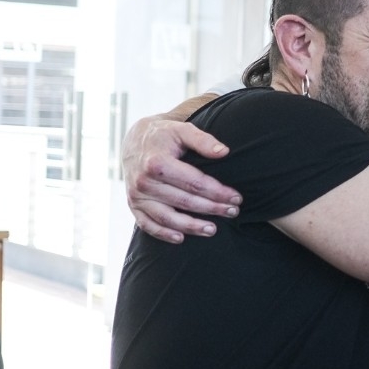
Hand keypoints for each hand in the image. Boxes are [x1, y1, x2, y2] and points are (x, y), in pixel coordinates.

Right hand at [123, 115, 240, 242]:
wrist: (133, 141)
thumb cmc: (163, 136)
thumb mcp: (182, 130)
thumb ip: (202, 140)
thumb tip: (224, 152)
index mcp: (158, 162)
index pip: (194, 183)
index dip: (217, 192)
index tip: (236, 197)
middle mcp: (145, 182)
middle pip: (184, 201)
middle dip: (212, 208)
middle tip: (233, 212)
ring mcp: (137, 196)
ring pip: (167, 217)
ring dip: (191, 226)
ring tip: (212, 229)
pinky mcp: (133, 205)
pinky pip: (147, 224)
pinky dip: (163, 234)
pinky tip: (181, 238)